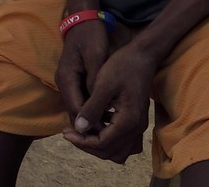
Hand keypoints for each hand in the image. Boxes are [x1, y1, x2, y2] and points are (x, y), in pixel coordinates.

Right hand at [55, 19, 110, 122]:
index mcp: (66, 78)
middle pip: (74, 112)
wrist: (84, 20)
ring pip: (78, 108)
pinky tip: (109, 114)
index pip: (75, 108)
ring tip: (112, 128)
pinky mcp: (74, 80)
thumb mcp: (96, 56)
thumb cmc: (91, 36)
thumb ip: (94, 80)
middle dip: (90, 125)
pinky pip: (81, 100)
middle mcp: (63, 82)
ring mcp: (67, 82)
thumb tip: (95, 103)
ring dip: (92, 118)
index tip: (108, 131)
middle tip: (111, 134)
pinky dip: (92, 109)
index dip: (90, 123)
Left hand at [61, 42, 155, 164]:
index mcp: (128, 121)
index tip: (66, 132)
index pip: (103, 144)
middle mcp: (136, 128)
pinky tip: (95, 126)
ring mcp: (138, 126)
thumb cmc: (122, 66)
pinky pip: (124, 142)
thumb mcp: (103, 85)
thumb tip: (79, 128)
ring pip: (119, 151)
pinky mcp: (136, 121)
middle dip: (88, 146)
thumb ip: (92, 108)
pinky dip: (109, 140)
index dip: (82, 141)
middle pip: (111, 152)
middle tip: (70, 134)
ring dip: (99, 146)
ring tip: (81, 132)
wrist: (142, 56)